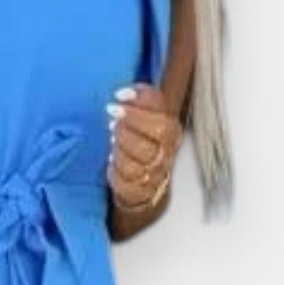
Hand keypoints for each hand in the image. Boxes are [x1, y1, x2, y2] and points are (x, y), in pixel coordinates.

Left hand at [106, 84, 175, 209]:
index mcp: (171, 130)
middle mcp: (167, 151)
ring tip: (113, 137)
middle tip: (112, 112)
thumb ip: (141, 102)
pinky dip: (116, 168)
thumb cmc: (142, 144)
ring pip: (139, 157)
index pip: (163, 113)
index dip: (141, 100)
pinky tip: (113, 158)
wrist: (144, 182)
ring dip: (121, 145)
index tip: (119, 95)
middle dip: (131, 120)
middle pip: (157, 132)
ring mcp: (155, 173)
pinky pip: (126, 179)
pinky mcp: (141, 190)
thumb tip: (124, 93)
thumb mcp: (145, 119)